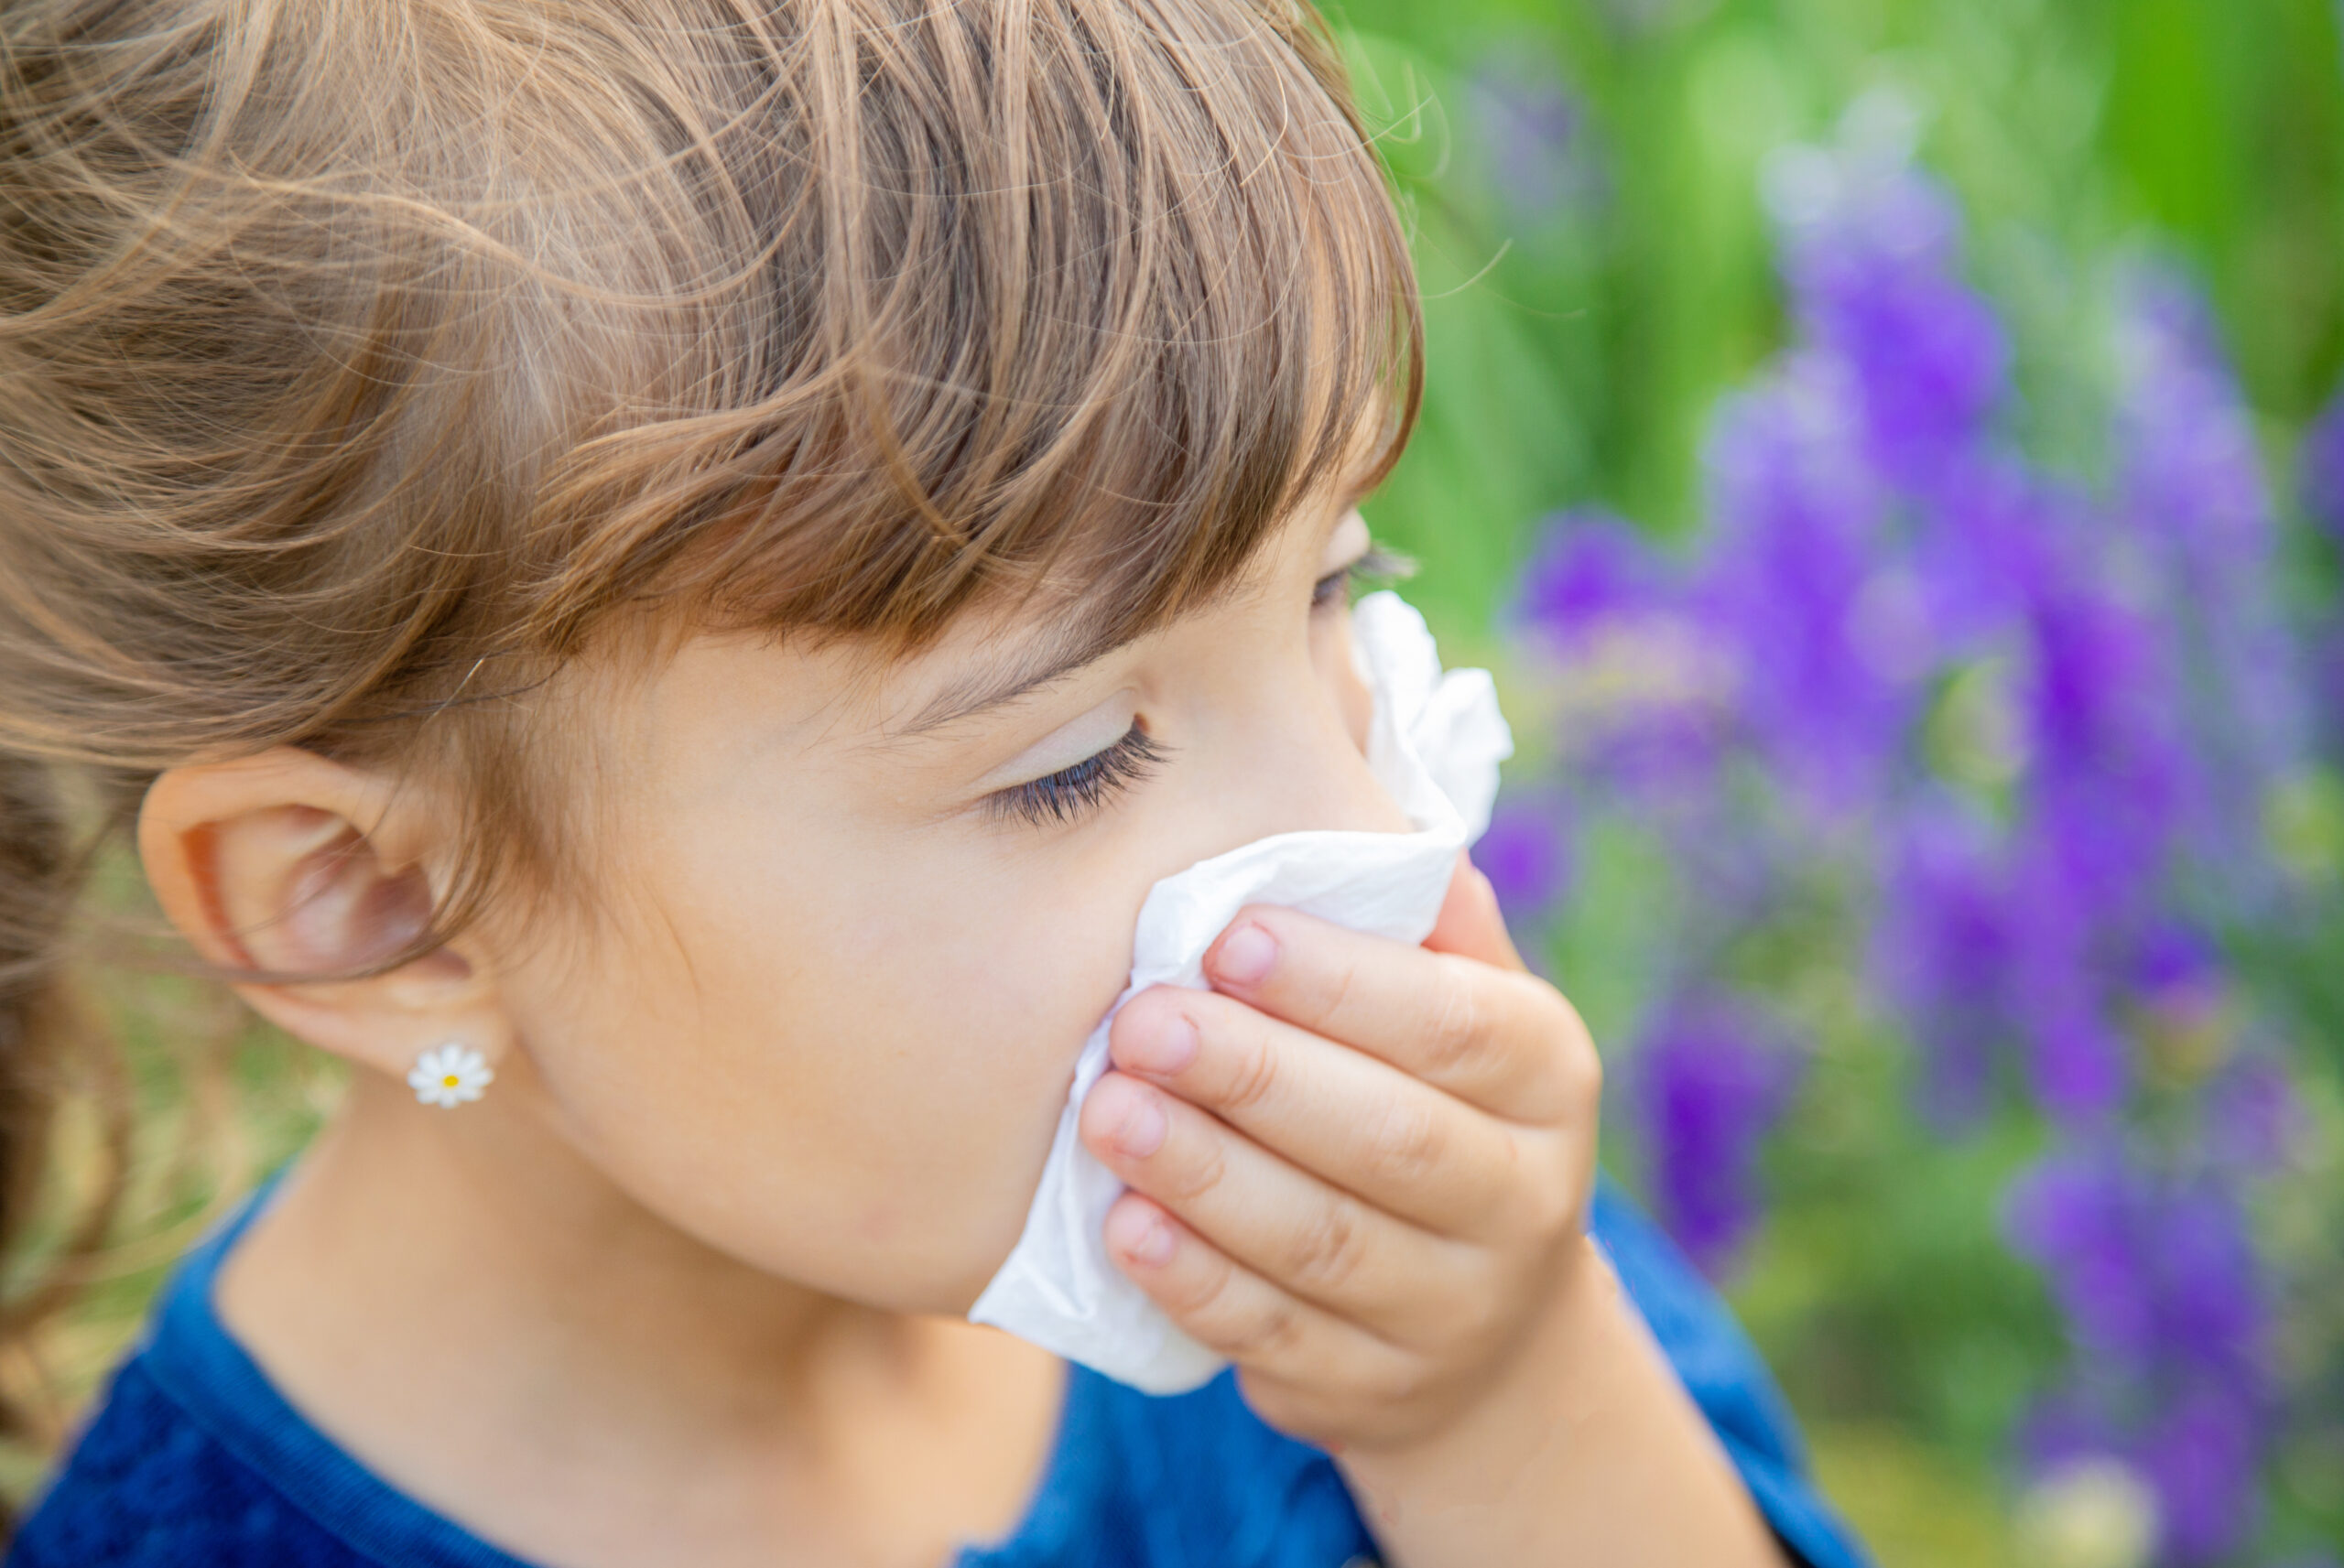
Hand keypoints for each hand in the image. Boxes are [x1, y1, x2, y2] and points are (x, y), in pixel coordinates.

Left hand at [1077, 855, 1601, 1453]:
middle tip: (1140, 1021)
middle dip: (1256, 1075)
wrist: (1485, 1331)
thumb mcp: (1465, 1010)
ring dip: (1205, 1175)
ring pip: (1324, 1243)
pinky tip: (1123, 1225)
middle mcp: (1523, 1199)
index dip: (1342, 983)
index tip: (1225, 933)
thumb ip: (1420, 923)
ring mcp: (1453, 1310)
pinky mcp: (1373, 1391)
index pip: (1456, 1025)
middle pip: (1389, 1138)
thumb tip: (1364, 801)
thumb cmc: (1437, 1108)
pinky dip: (1194, 1283)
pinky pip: (1274, 1335)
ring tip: (1107, 1112)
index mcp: (1545, 1078)